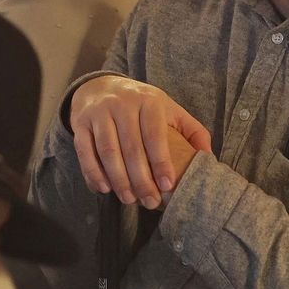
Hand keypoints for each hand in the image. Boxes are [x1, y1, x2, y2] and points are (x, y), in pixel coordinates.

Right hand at [71, 75, 211, 208]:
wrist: (101, 87)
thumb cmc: (142, 106)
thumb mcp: (169, 109)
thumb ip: (192, 131)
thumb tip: (208, 156)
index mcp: (149, 101)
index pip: (155, 134)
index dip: (161, 161)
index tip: (167, 185)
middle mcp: (122, 104)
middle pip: (131, 147)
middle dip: (141, 179)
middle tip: (150, 202)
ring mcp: (99, 112)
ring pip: (108, 151)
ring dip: (118, 180)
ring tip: (129, 200)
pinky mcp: (80, 123)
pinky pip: (85, 151)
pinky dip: (93, 172)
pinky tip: (104, 189)